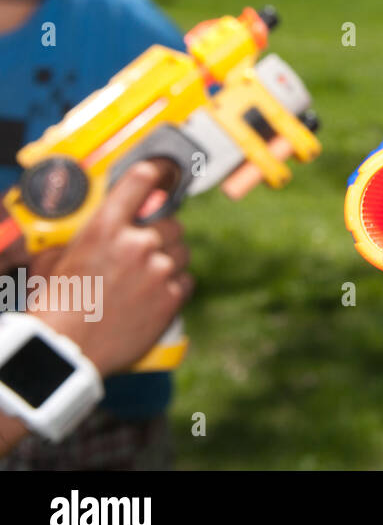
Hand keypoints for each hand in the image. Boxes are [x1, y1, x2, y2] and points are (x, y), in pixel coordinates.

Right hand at [34, 160, 193, 375]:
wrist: (63, 352)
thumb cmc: (53, 306)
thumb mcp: (55, 259)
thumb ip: (84, 236)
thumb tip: (97, 227)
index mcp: (106, 227)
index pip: (142, 180)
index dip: (157, 172)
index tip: (165, 172)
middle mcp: (137, 243)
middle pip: (172, 223)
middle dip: (160, 235)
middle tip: (142, 252)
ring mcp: (159, 270)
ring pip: (181, 252)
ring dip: (168, 261)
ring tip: (144, 279)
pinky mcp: (172, 297)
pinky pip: (186, 280)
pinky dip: (173, 287)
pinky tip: (151, 297)